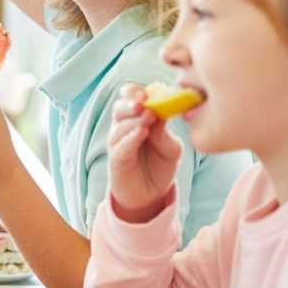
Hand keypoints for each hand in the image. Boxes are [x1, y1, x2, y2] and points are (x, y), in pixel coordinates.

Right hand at [106, 85, 181, 222]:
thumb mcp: (171, 148)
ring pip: (119, 124)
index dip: (135, 92)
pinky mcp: (116, 159)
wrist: (151, 195)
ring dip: (134, 119)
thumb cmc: (160, 166)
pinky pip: (120, 146)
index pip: (130, 98)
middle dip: (131, 102)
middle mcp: (124, 127)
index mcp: (137, 118)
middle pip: (120, 107)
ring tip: (148, 118)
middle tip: (144, 102)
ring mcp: (118, 143)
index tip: (149, 92)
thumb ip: (164, 132)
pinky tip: (141, 133)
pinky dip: (130, 138)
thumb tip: (160, 114)